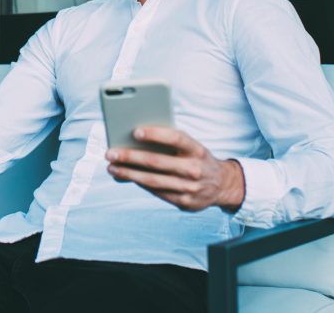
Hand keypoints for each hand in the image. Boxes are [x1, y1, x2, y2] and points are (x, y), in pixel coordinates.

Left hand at [105, 127, 244, 211]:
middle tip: (110, 153)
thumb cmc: (196, 159)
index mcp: (196, 149)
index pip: (175, 138)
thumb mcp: (191, 147)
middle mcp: (194, 168)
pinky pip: (157, 192)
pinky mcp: (185, 202)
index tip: (135, 131)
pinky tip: (127, 177)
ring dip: (129, 173)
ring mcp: (190, 188)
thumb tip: (134, 142)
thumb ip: (169, 144)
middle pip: (157, 162)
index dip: (155, 134)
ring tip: (112, 167)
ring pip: (153, 180)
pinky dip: (140, 183)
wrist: (222, 184)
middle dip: (130, 157)